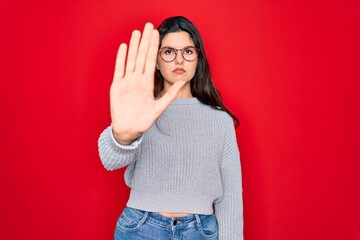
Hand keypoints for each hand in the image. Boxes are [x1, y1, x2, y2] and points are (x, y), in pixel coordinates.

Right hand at [110, 23, 184, 143]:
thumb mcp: (160, 107)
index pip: (151, 61)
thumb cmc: (144, 121)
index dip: (154, 47)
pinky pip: (119, 69)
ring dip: (134, 46)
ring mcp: (127, 82)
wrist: (129, 130)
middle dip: (145, 41)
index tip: (157, 34)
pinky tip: (124, 47)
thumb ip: (171, 94)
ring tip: (136, 32)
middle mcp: (137, 80)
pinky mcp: (117, 86)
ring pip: (131, 60)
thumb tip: (183, 81)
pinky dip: (121, 58)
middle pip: (141, 56)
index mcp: (147, 83)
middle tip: (148, 26)